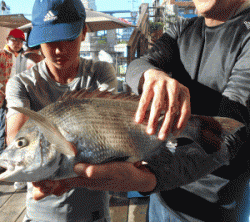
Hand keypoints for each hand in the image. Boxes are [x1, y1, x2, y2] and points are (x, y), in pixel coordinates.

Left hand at [32, 161, 155, 199]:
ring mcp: (92, 176)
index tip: (38, 178)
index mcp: (89, 179)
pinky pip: (80, 171)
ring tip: (48, 171)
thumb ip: (97, 171)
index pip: (65, 180)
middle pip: (65, 179)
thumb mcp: (114, 171)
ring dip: (59, 174)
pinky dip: (71, 169)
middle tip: (37, 175)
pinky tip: (70, 163)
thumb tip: (78, 168)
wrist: (139, 178)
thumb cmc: (127, 174)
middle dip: (51, 178)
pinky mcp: (96, 172)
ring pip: (71, 176)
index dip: (52, 180)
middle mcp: (87, 179)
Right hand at [136, 69, 190, 139]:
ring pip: (158, 105)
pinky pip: (145, 100)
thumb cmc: (167, 92)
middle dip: (166, 125)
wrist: (155, 74)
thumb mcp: (176, 98)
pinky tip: (138, 120)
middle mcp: (174, 87)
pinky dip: (141, 111)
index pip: (185, 110)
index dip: (180, 124)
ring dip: (154, 120)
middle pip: (171, 109)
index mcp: (184, 92)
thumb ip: (177, 111)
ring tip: (150, 131)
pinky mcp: (149, 83)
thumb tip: (173, 132)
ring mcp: (162, 84)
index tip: (174, 134)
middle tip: (161, 137)